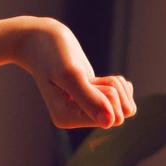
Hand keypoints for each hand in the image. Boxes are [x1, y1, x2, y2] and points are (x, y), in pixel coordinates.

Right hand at [18, 17, 135, 129]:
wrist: (42, 42)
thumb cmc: (52, 54)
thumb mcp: (71, 75)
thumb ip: (90, 100)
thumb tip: (109, 123)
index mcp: (66, 119)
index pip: (110, 118)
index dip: (106, 94)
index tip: (86, 80)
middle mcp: (77, 119)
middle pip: (120, 114)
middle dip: (113, 89)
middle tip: (88, 77)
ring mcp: (86, 110)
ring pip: (124, 107)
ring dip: (115, 85)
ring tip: (90, 76)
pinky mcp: (94, 101)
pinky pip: (123, 99)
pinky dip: (116, 84)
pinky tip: (97, 78)